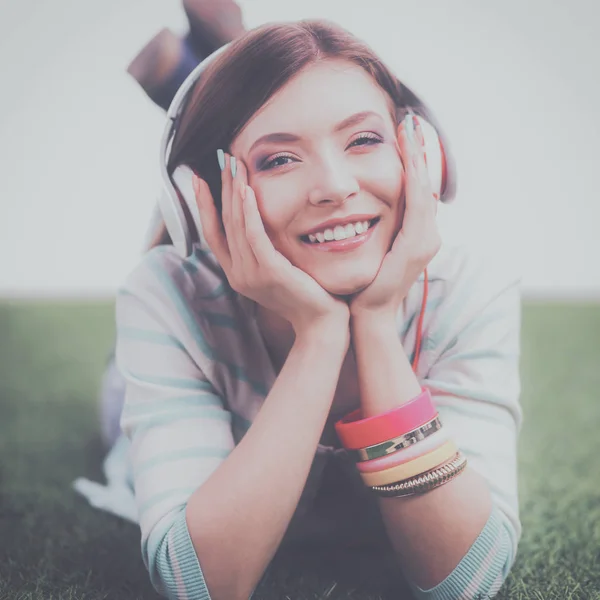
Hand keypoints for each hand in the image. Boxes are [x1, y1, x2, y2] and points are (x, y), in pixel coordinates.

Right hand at [192, 152, 349, 336]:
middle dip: (221, 188)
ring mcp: (251, 274)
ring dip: (233, 191)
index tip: (200, 178)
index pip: (213, 233)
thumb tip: (261, 223)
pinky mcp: (269, 272)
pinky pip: (254, 236)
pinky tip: (247, 190)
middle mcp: (238, 273)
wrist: (321, 323)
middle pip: (223, 223)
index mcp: (237, 272)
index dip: (205, 205)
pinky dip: (249, 212)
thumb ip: (265, 249)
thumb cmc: (305, 294)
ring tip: (233, 163)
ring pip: (236, 225)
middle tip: (222, 158)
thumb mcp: (278, 270)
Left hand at [349, 116, 441, 319]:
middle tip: (410, 120)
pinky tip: (407, 156)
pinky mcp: (417, 245)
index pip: (417, 189)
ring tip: (410, 128)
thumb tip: (360, 205)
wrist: (369, 315)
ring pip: (424, 189)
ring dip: (417, 158)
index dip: (413, 161)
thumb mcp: (373, 250)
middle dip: (418, 151)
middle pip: (425, 184)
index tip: (403, 132)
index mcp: (417, 234)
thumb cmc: (365, 285)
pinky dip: (413, 178)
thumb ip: (377, 229)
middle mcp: (428, 234)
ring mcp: (426, 240)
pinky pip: (416, 203)